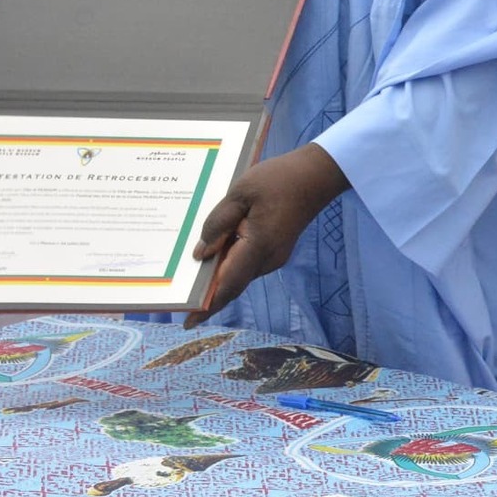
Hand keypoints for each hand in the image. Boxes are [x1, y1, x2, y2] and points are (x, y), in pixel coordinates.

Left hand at [187, 143, 350, 326]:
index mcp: (258, 247)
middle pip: (232, 283)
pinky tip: (217, 248)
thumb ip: (218, 224)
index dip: (207, 306)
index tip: (188, 322)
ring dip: (218, 273)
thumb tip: (200, 254)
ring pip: (240, 272)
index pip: (228, 285)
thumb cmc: (279, 179)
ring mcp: (275, 255)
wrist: (317, 174)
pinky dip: (230, 262)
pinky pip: (248, 262)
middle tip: (179, 291)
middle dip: (207, 291)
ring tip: (192, 265)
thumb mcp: (241, 193)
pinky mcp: (277, 248)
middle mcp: (268, 259)